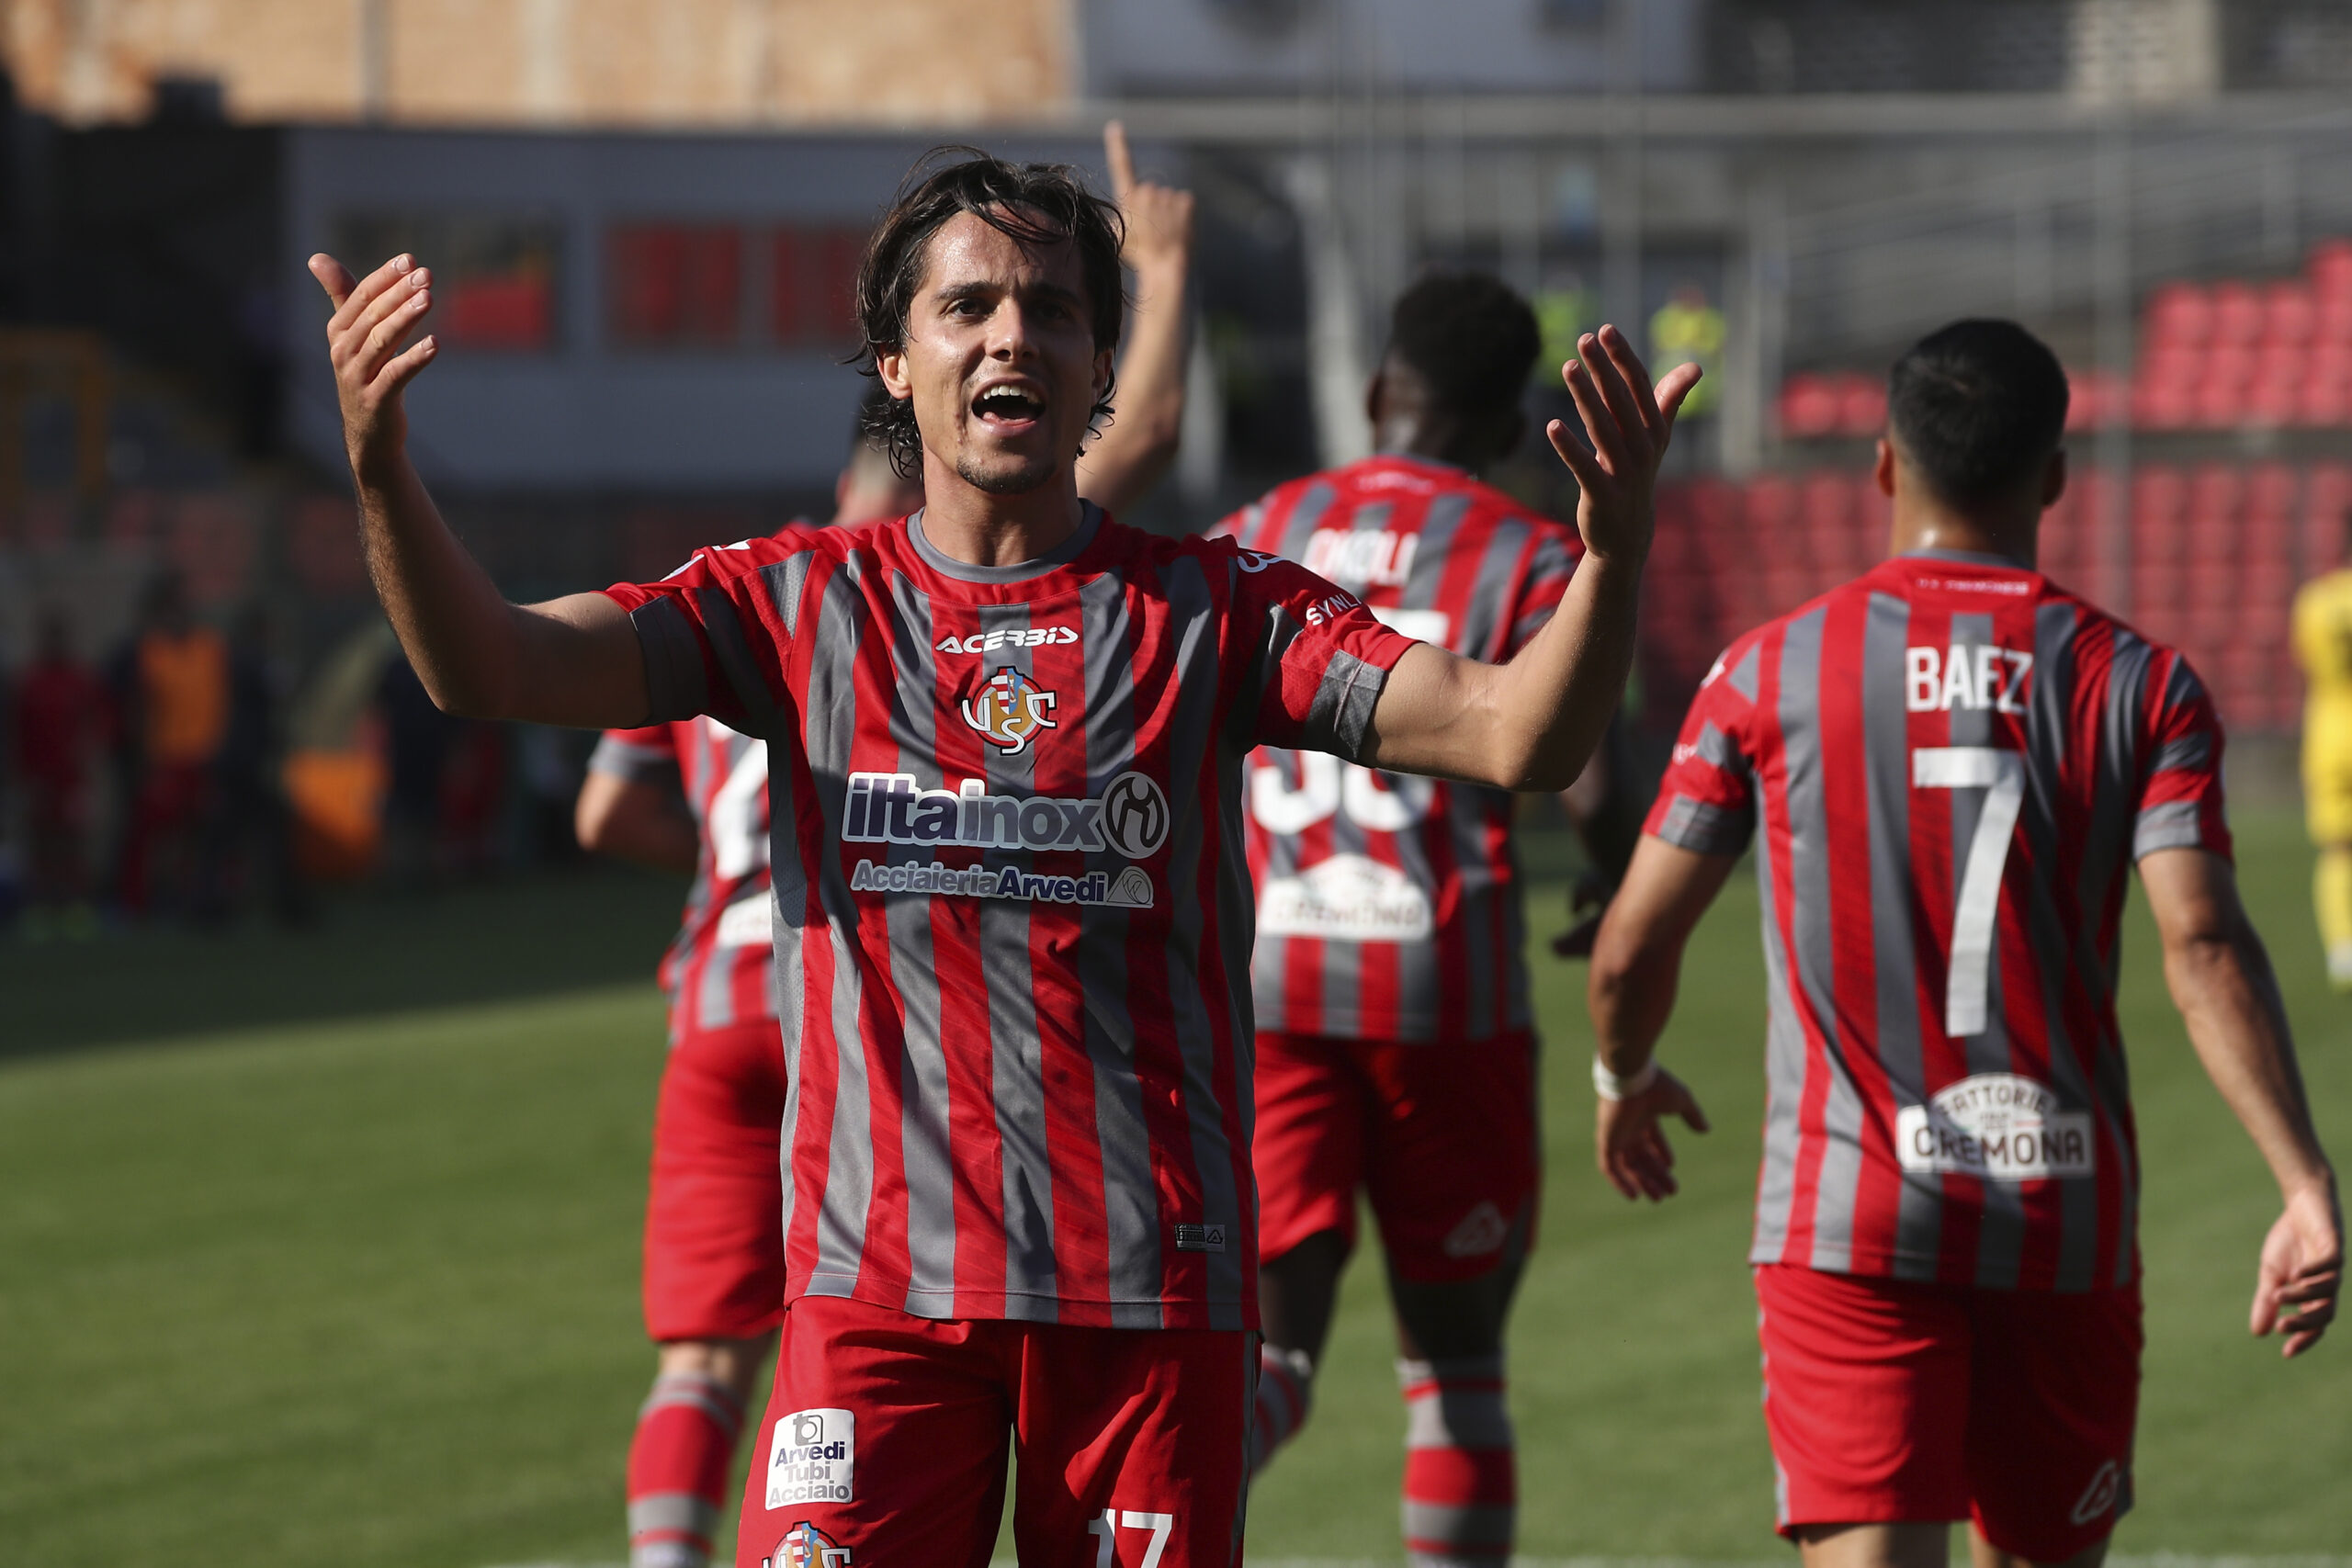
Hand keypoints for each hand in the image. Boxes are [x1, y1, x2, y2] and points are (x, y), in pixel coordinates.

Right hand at [310, 252, 438, 481]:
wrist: (368, 433)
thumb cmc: (365, 375)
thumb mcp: (353, 336)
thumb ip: (343, 296)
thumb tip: (316, 258)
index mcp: (339, 331)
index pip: (361, 296)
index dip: (385, 277)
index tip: (411, 259)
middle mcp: (343, 351)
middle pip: (373, 315)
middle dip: (399, 292)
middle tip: (426, 275)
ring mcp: (357, 377)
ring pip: (382, 341)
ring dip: (406, 318)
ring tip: (429, 299)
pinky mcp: (376, 400)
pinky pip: (396, 374)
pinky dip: (415, 358)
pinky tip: (435, 344)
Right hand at [1104, 121, 1194, 278]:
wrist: (1163, 267)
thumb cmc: (1139, 256)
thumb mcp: (1119, 236)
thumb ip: (1120, 216)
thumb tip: (1124, 210)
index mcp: (1128, 197)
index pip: (1121, 165)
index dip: (1117, 145)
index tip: (1115, 126)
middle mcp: (1146, 191)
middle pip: (1150, 191)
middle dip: (1152, 206)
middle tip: (1151, 230)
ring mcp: (1167, 196)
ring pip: (1168, 200)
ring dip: (1168, 213)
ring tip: (1164, 233)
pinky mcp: (1185, 202)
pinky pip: (1184, 204)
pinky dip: (1183, 215)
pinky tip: (1178, 230)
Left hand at [1545, 325, 1700, 564]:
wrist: (1627, 533)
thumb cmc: (1635, 474)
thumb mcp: (1654, 437)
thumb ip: (1668, 400)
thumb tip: (1696, 366)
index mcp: (1655, 429)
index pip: (1640, 386)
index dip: (1623, 357)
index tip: (1605, 329)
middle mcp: (1644, 448)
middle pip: (1621, 401)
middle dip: (1603, 368)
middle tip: (1583, 338)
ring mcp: (1625, 472)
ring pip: (1603, 428)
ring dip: (1585, 396)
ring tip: (1568, 367)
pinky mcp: (1603, 494)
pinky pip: (1584, 466)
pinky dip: (1569, 447)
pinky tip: (1552, 425)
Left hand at [1595, 1066, 1709, 1201]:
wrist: (1632, 1078)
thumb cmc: (1656, 1086)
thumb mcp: (1682, 1101)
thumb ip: (1693, 1115)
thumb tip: (1705, 1130)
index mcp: (1643, 1114)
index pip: (1651, 1139)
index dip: (1661, 1154)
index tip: (1672, 1167)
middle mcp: (1628, 1125)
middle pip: (1641, 1156)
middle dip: (1656, 1174)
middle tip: (1671, 1191)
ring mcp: (1615, 1134)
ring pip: (1628, 1165)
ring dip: (1643, 1182)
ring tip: (1659, 1197)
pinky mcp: (1606, 1140)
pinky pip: (1609, 1167)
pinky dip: (1620, 1182)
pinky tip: (1634, 1195)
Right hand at [2252, 1179, 2341, 1357]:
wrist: (2303, 1203)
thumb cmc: (2290, 1240)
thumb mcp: (2272, 1274)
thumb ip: (2267, 1302)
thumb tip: (2258, 1333)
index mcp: (2316, 1293)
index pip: (2316, 1323)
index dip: (2305, 1338)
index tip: (2286, 1352)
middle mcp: (2329, 1283)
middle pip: (2326, 1312)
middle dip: (2305, 1322)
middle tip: (2282, 1326)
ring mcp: (2333, 1265)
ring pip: (2328, 1290)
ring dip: (2304, 1296)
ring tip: (2279, 1295)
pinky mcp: (2334, 1244)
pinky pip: (2332, 1263)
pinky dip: (2316, 1271)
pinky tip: (2297, 1274)